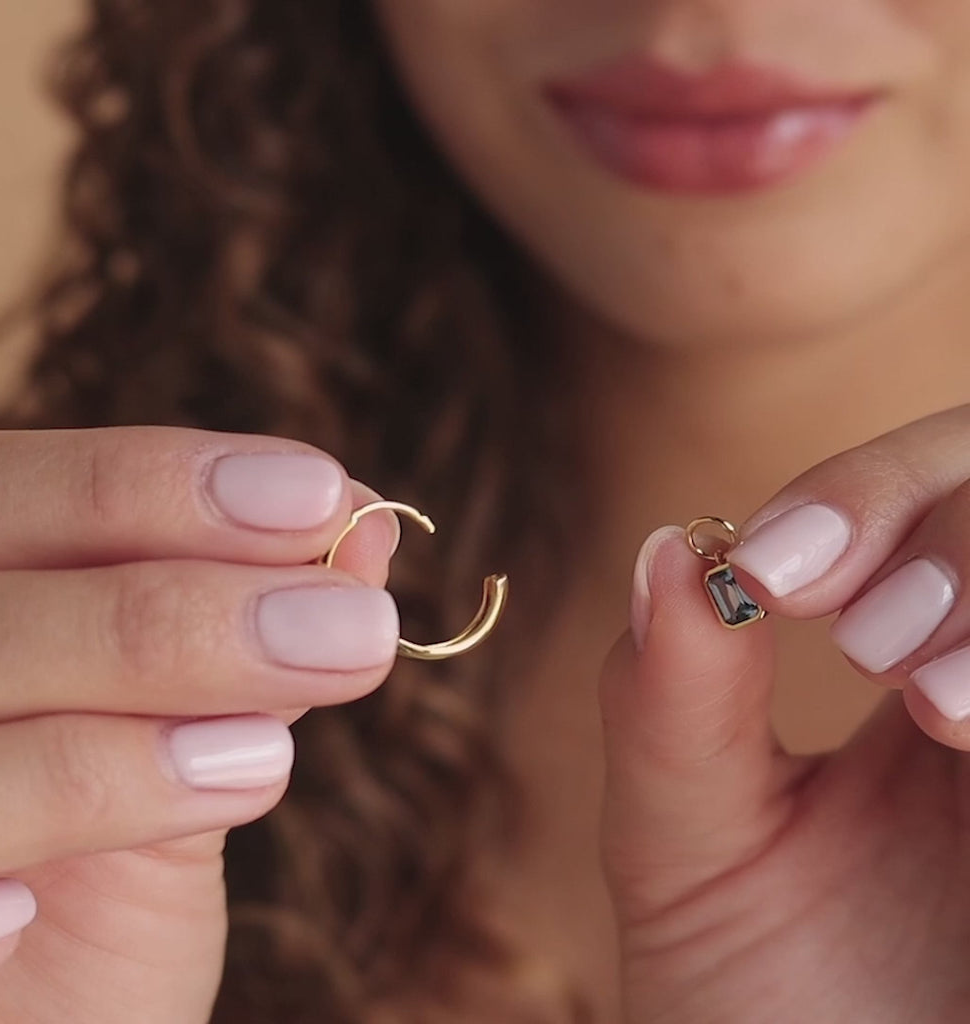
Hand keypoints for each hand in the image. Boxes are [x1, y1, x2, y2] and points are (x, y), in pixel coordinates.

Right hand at [0, 427, 399, 1022]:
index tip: (323, 495)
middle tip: (351, 626)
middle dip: (163, 612)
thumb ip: (248, 652)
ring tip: (264, 761)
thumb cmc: (92, 904)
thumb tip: (364, 528)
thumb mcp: (183, 762)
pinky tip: (14, 919)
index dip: (146, 484)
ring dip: (99, 754)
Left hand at [598, 404, 969, 1023]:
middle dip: (937, 527)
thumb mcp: (690, 850)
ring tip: (932, 708)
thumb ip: (668, 701)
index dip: (858, 494)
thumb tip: (666, 546)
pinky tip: (966, 732)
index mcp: (907, 662)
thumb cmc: (762, 1006)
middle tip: (858, 637)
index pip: (913, 494)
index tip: (772, 575)